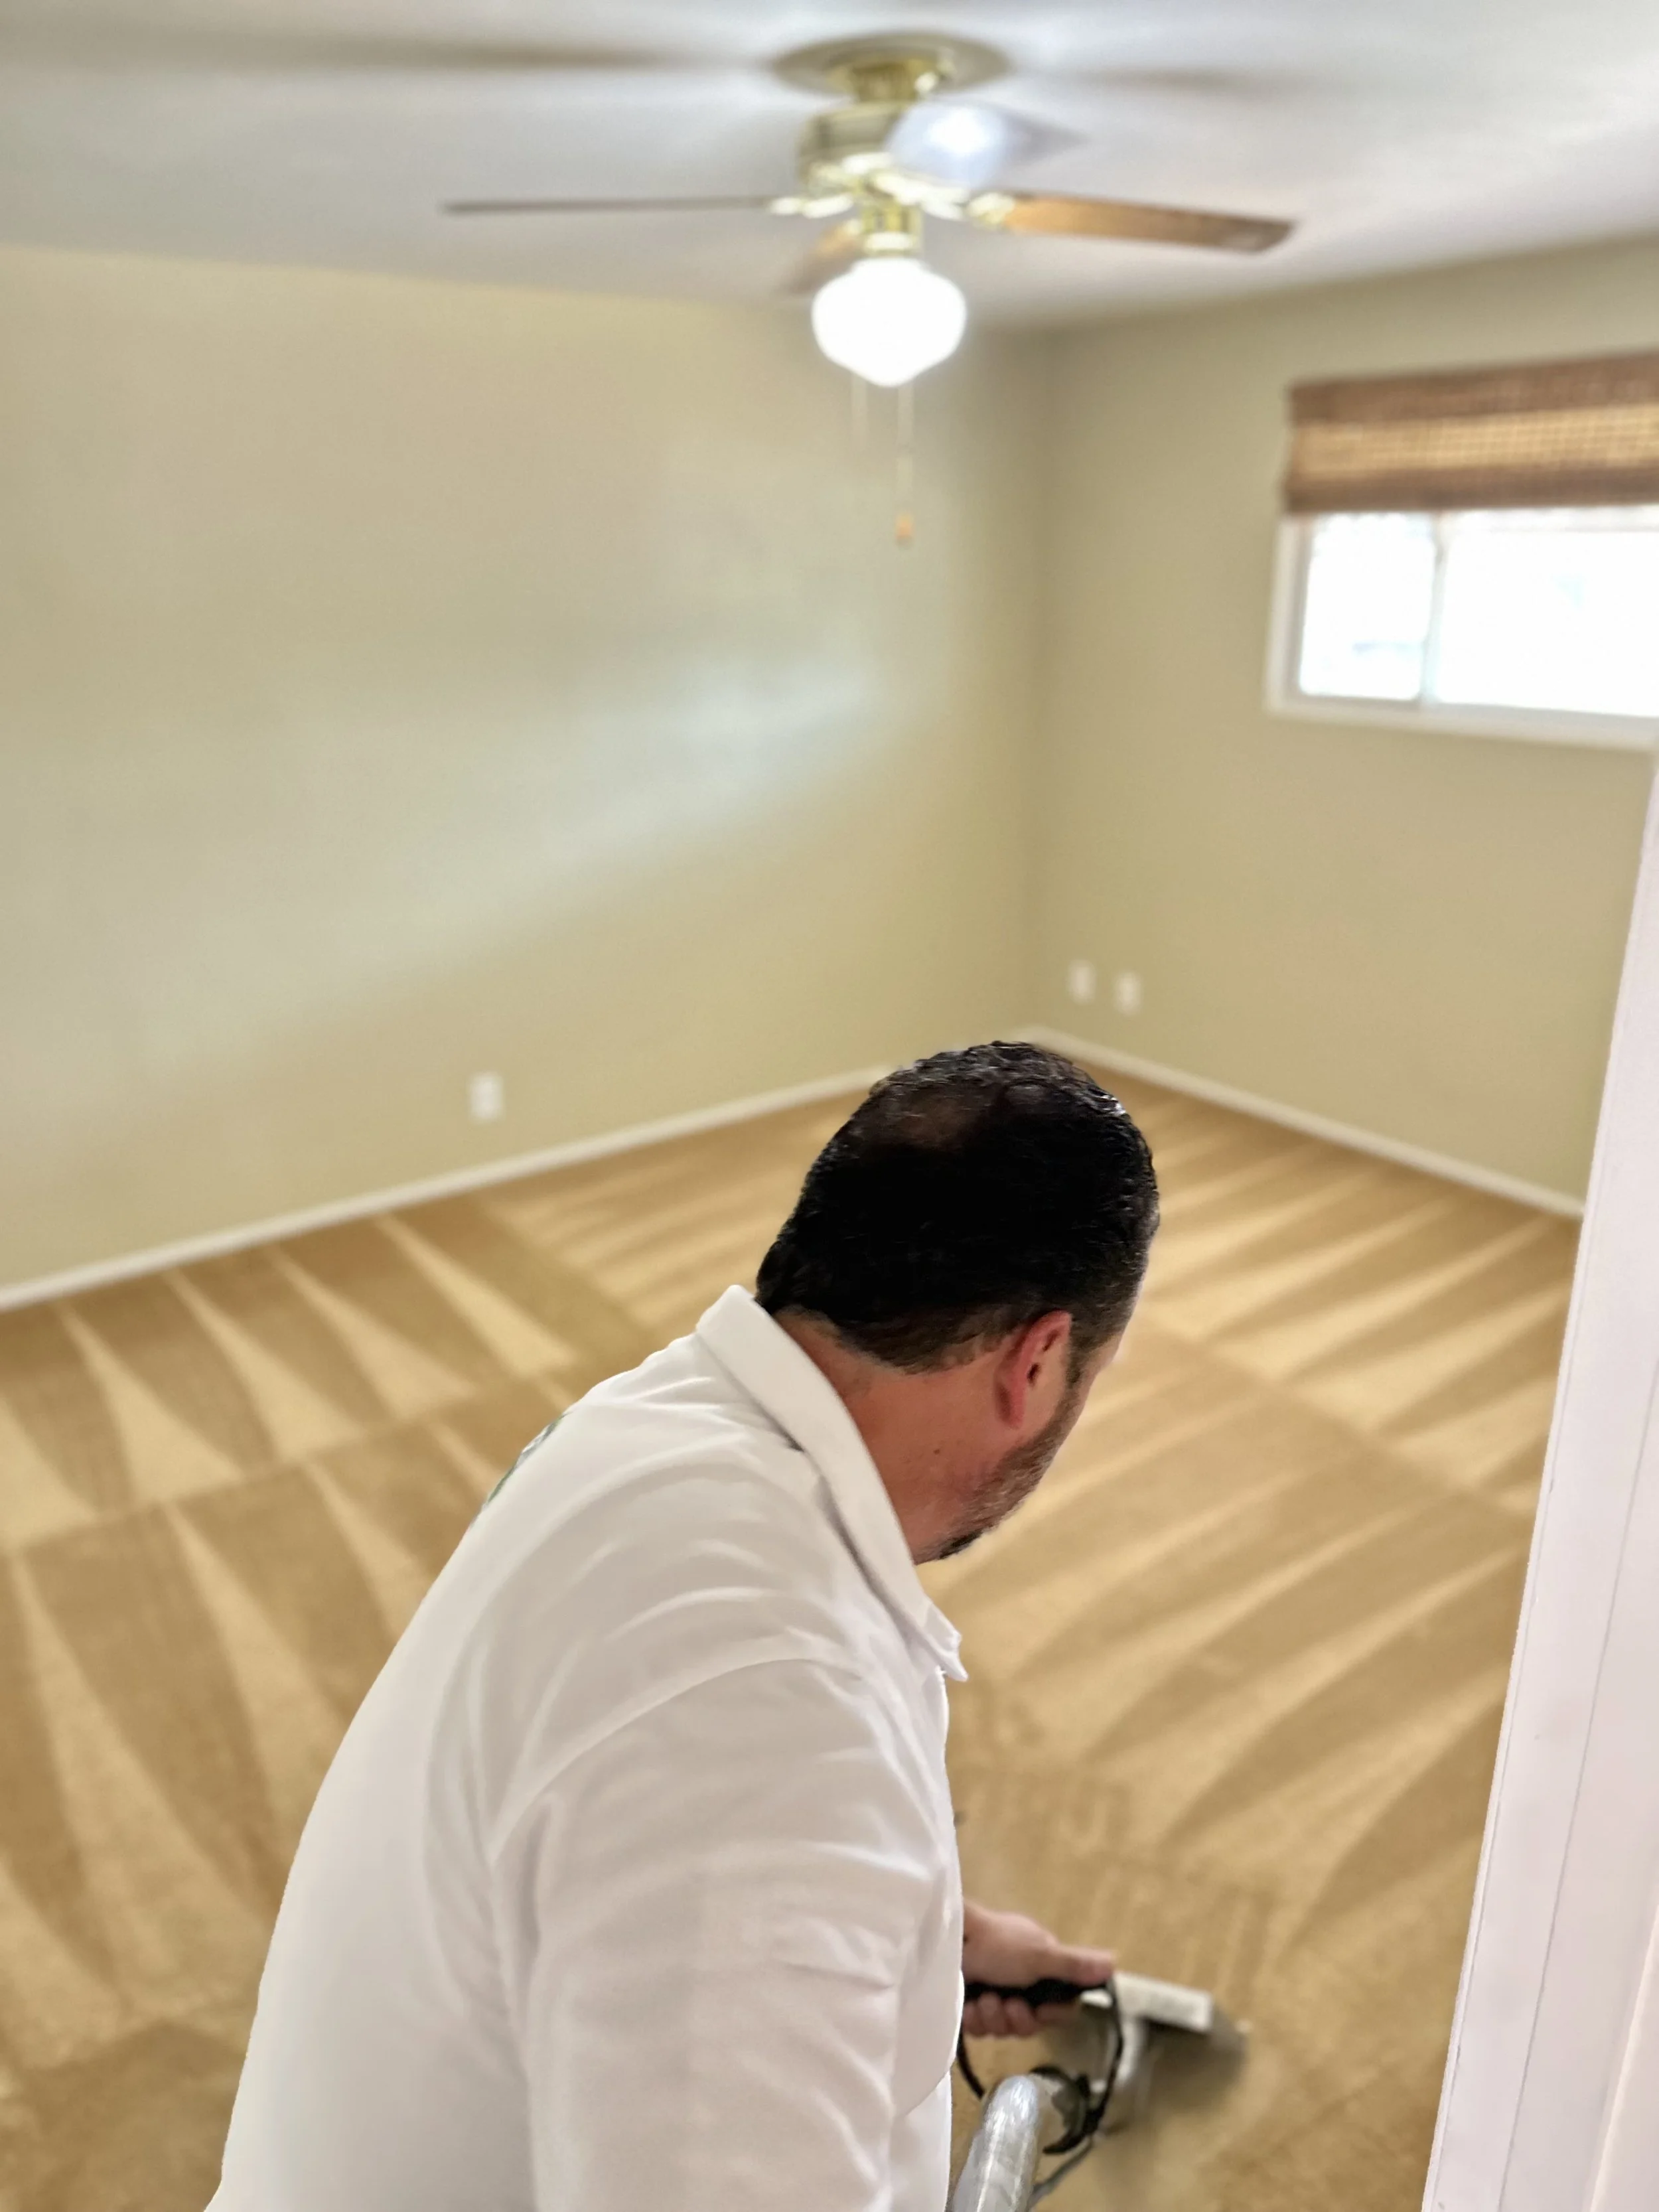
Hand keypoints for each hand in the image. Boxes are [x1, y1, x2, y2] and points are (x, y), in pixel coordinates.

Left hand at [960, 1900, 1114, 2038]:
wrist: (944, 1941)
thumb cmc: (995, 1943)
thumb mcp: (1038, 1954)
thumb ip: (1073, 1964)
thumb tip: (1114, 1963)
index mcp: (1039, 1966)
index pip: (1058, 2005)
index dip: (1051, 2014)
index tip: (1042, 2010)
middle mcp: (1018, 1980)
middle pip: (1030, 2022)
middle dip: (1018, 2018)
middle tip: (1008, 2004)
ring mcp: (992, 1991)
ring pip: (1004, 2027)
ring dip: (994, 2017)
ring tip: (984, 1999)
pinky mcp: (967, 2003)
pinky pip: (979, 2028)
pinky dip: (975, 2018)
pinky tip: (969, 2005)